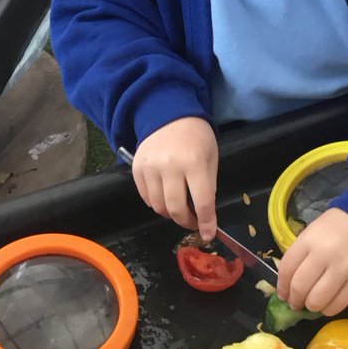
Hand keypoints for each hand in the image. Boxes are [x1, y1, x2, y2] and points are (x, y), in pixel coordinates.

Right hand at [132, 117, 217, 238]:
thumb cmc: (196, 137)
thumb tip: (204, 215)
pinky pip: (145, 197)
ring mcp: (150, 168)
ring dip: (170, 214)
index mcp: (194, 163)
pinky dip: (156, 204)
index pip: (202, 202)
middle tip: (193, 222)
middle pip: (176, 209)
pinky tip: (165, 197)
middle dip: (186, 222)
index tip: (208, 234)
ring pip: (158, 207)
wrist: (169, 114)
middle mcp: (170, 166)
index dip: (206, 223)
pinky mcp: (136, 169)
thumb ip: (208, 187)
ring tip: (179, 209)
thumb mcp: (211, 158)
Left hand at [276, 208, 347, 315]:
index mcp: (309, 240)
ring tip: (312, 304)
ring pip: (317, 300)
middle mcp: (323, 256)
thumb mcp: (315, 230)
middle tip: (295, 303)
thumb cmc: (341, 225)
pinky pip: (338, 305)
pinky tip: (327, 305)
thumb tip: (290, 279)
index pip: (287, 269)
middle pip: (300, 287)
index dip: (281, 286)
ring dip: (311, 306)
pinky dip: (328, 309)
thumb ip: (302, 252)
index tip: (282, 294)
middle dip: (294, 300)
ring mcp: (343, 270)